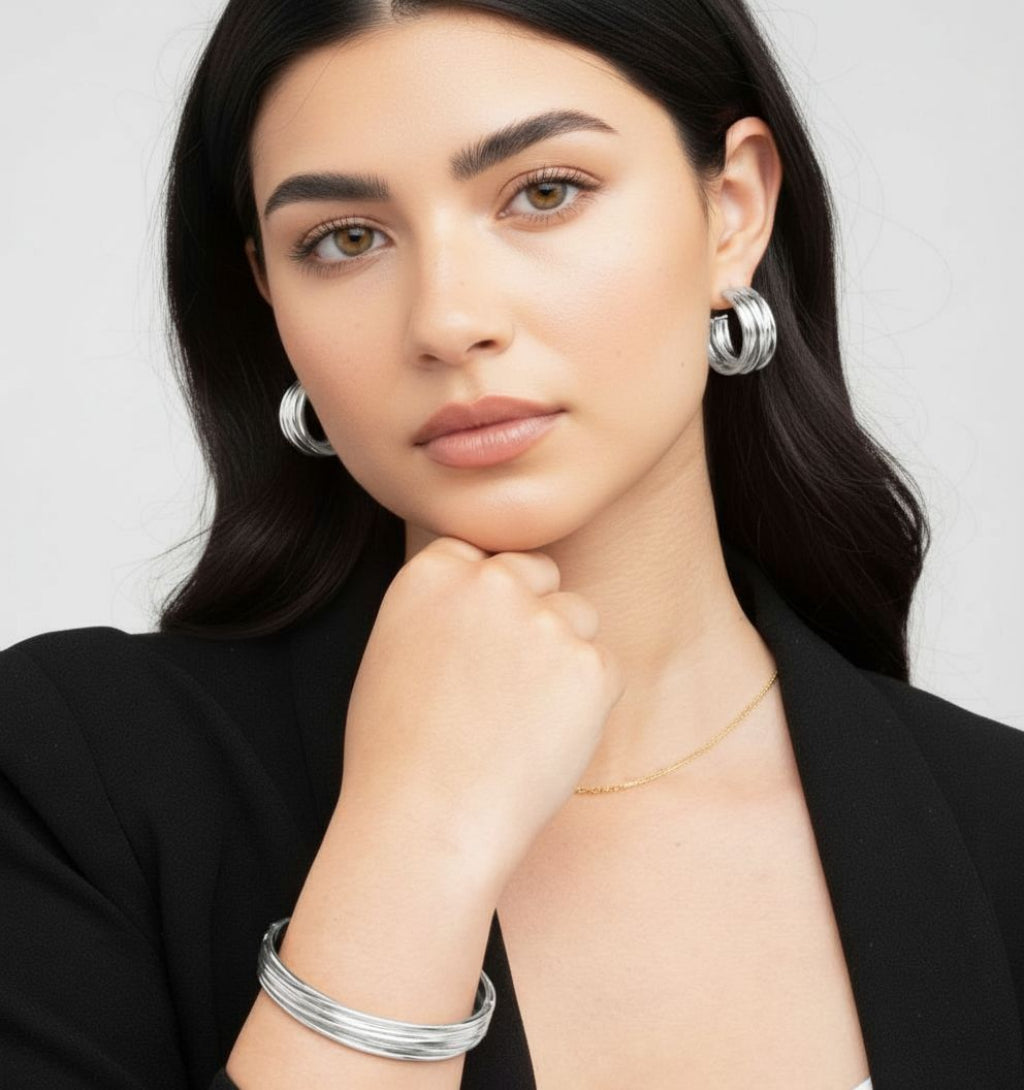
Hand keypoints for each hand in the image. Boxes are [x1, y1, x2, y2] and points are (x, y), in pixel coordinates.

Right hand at [338, 535, 624, 886]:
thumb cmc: (396, 754)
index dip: (489, 597)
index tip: (480, 640)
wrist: (426, 822)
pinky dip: (587, 701)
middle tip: (509, 682)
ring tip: (522, 719)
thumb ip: (442, 609)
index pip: (484, 554)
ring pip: (578, 617)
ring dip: (564, 655)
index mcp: (435, 572)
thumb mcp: (394, 651)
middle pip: (539, 572)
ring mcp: (546, 620)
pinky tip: (545, 740)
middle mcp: (492, 582)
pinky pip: (604, 668)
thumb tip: (483, 600)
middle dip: (534, 613)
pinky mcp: (590, 665)